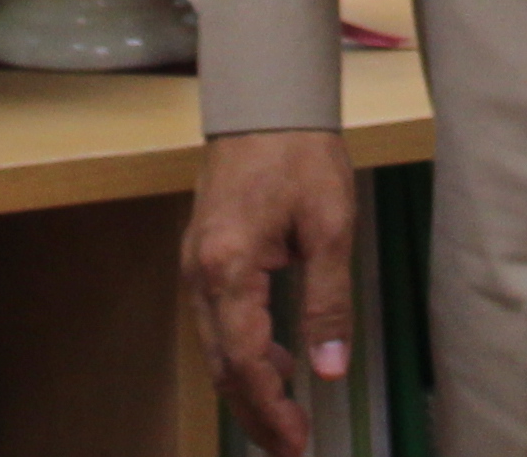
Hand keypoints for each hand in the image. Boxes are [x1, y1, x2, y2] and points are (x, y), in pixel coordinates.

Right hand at [185, 127, 358, 456]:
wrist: (266, 103)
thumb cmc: (299, 154)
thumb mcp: (329, 228)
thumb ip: (328, 304)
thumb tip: (330, 370)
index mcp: (228, 267)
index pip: (246, 360)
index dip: (270, 408)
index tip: (296, 441)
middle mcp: (200, 272)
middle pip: (223, 364)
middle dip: (255, 411)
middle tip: (290, 446)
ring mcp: (196, 265)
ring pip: (217, 347)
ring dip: (250, 385)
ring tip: (289, 416)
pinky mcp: (204, 258)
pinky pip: (218, 321)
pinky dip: (245, 351)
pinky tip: (280, 360)